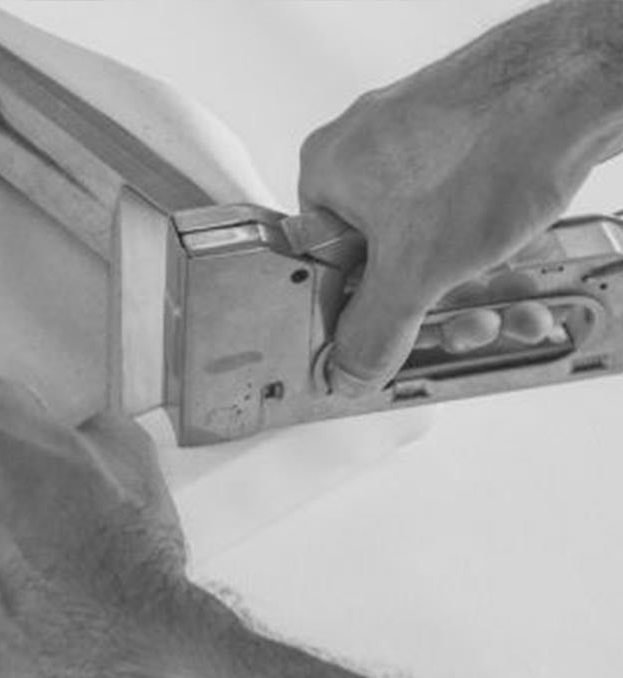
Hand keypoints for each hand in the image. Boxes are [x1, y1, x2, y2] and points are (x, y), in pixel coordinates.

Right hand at [299, 64, 599, 393]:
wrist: (576, 85)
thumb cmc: (490, 144)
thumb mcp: (416, 269)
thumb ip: (374, 332)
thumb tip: (346, 370)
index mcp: (326, 176)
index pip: (323, 272)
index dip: (360, 319)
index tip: (390, 347)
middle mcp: (364, 158)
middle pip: (385, 267)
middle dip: (437, 310)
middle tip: (469, 329)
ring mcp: (415, 150)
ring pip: (432, 251)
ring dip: (476, 294)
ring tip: (511, 312)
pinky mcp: (463, 150)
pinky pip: (463, 225)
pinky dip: (492, 259)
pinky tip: (522, 284)